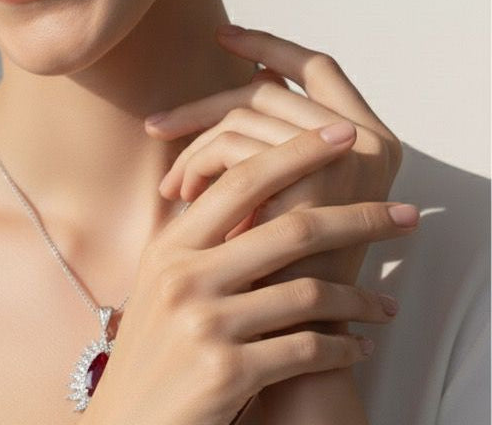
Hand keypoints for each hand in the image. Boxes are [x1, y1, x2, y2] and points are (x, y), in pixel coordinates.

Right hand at [81, 126, 417, 424]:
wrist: (129, 423)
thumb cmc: (155, 350)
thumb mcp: (162, 282)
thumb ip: (199, 238)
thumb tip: (251, 188)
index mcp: (171, 245)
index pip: (242, 179)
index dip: (295, 152)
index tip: (338, 137)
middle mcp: (184, 275)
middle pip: (290, 228)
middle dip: (358, 219)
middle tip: (404, 215)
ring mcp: (204, 323)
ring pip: (307, 292)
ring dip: (359, 300)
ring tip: (384, 306)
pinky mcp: (225, 372)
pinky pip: (305, 349)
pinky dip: (342, 348)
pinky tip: (357, 348)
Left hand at [146, 26, 403, 293]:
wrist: (288, 335)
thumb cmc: (276, 264)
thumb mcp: (277, 194)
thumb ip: (268, 146)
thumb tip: (236, 91)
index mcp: (367, 138)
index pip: (317, 67)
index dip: (271, 45)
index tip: (224, 36)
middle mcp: (365, 140)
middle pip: (265, 91)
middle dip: (202, 109)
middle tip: (156, 127)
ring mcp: (344, 158)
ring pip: (243, 115)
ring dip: (196, 146)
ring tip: (174, 186)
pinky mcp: (312, 181)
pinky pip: (234, 145)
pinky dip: (200, 164)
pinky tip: (184, 194)